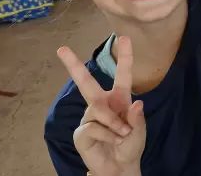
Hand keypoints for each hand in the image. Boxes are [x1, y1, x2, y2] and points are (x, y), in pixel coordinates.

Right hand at [57, 37, 145, 175]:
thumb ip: (137, 118)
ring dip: (115, 125)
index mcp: (119, 99)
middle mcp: (102, 104)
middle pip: (86, 82)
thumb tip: (136, 103)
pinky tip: (112, 142)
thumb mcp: (139, 131)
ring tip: (122, 135)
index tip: (125, 38)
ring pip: (99, 111)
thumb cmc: (130, 145)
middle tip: (61, 48)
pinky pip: (94, 128)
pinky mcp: (81, 132)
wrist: (120, 166)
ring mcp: (89, 117)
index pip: (123, 75)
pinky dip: (108, 136)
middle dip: (72, 65)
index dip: (125, 57)